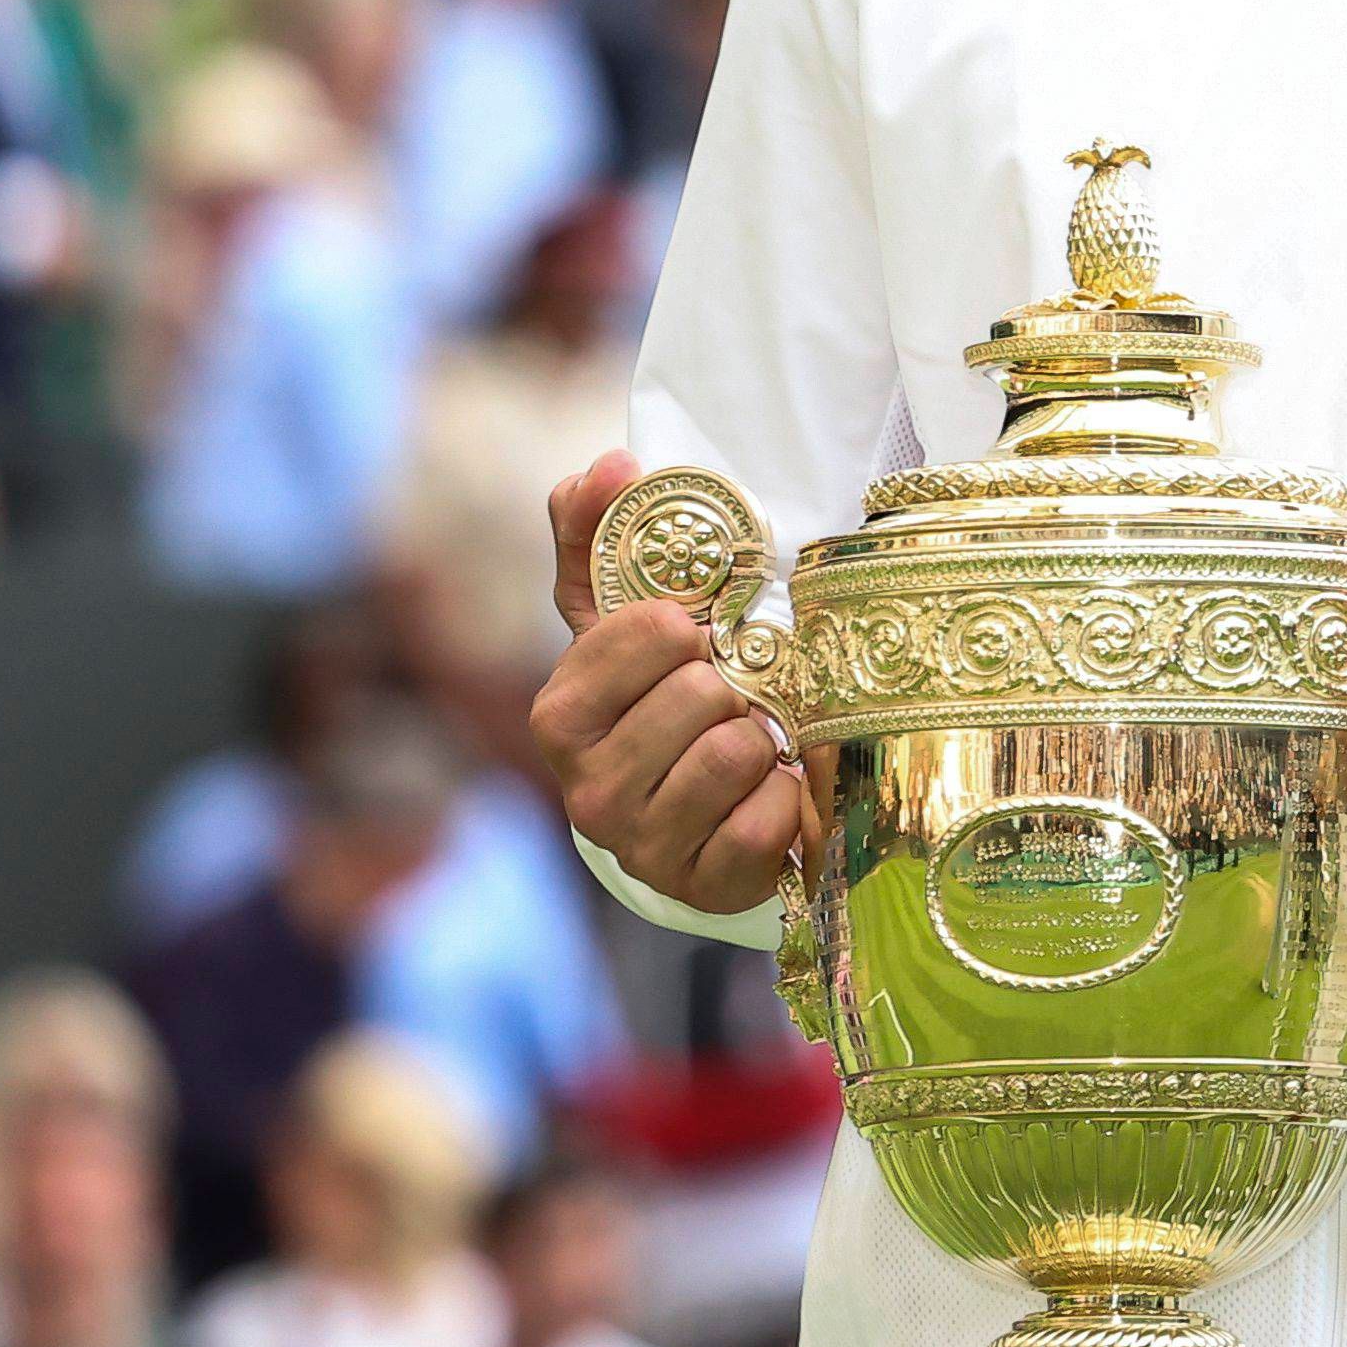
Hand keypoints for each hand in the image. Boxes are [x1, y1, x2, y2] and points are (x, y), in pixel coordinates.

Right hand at [534, 447, 809, 915]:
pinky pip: (771, 817)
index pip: (648, 631)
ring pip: (737, 750)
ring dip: (762, 736)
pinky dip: (786, 797)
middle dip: (733, 684)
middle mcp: (585, 787)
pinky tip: (768, 795)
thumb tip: (605, 463)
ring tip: (747, 742)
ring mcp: (641, 843)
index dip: (691, 625)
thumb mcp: (617, 617)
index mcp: (560, 713)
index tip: (695, 638)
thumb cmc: (653, 701)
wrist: (690, 817)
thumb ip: (595, 534)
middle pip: (701, 692)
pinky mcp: (703, 882)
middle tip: (729, 698)